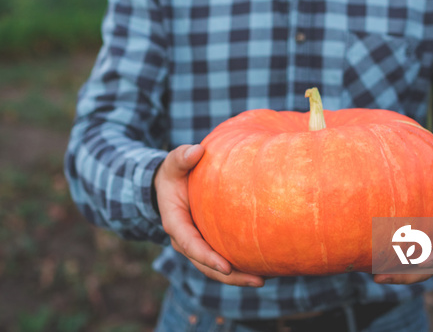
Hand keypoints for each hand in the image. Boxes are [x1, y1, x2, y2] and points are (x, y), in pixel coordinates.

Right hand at [154, 144, 265, 287]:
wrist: (170, 185)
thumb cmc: (175, 172)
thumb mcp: (174, 163)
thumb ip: (181, 157)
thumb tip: (196, 151)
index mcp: (175, 222)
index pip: (190, 244)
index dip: (207, 257)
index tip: (226, 266)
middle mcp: (184, 239)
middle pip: (205, 265)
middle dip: (230, 276)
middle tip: (257, 280)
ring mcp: (196, 244)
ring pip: (214, 268)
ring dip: (237, 277)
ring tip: (263, 280)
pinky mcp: (208, 243)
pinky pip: (222, 259)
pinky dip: (239, 266)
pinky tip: (262, 268)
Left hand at [373, 138, 432, 284]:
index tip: (417, 261)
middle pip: (427, 268)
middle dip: (406, 275)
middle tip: (380, 276)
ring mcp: (429, 246)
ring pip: (413, 268)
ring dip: (395, 274)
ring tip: (372, 274)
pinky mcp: (415, 244)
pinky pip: (402, 258)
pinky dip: (388, 262)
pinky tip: (366, 263)